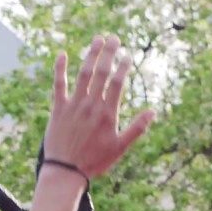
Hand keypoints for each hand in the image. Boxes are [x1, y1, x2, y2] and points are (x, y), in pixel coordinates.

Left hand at [43, 35, 154, 179]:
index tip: (128, 55)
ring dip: (90, 55)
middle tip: (114, 38)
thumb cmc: (94, 162)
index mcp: (107, 114)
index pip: (117, 83)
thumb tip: (153, 112)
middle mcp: (91, 106)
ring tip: (97, 40)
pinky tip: (62, 54)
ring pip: (83, 74)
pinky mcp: (58, 109)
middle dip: (109, 53)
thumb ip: (136, 129)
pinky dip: (60, 69)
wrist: (65, 172)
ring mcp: (74, 106)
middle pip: (101, 73)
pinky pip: (59, 85)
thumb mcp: (119, 148)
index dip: (123, 67)